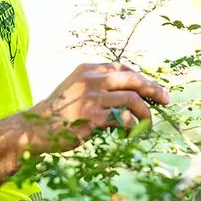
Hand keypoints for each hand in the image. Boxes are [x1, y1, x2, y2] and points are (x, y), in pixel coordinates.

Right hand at [25, 62, 169, 151]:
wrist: (35, 127)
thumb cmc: (58, 111)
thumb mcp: (76, 88)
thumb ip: (98, 86)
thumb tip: (129, 95)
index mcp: (88, 69)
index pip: (122, 68)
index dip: (141, 78)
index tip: (152, 88)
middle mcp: (91, 79)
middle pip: (133, 79)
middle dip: (153, 89)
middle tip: (165, 100)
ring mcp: (92, 98)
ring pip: (132, 99)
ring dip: (145, 113)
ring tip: (148, 124)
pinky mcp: (93, 117)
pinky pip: (123, 118)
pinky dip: (132, 126)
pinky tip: (131, 133)